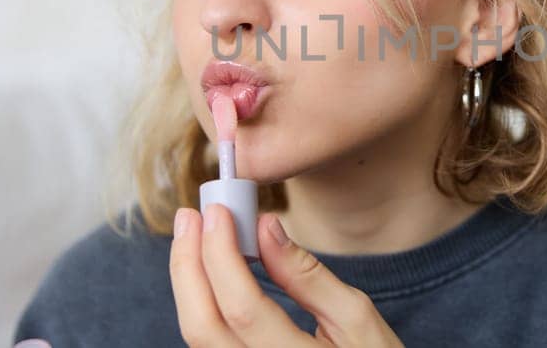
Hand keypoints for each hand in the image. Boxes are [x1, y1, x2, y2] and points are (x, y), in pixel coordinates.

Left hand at [169, 204, 403, 346]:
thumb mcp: (357, 319)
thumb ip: (308, 276)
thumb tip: (265, 227)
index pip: (243, 310)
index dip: (222, 256)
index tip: (217, 212)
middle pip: (203, 327)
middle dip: (188, 266)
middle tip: (191, 217)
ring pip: (198, 338)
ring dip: (189, 283)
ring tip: (194, 237)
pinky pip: (209, 344)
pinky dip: (200, 304)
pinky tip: (207, 274)